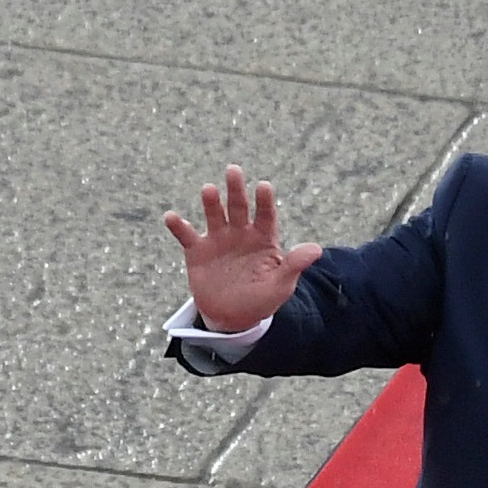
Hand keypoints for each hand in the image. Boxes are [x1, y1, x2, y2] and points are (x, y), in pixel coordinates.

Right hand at [162, 169, 321, 333]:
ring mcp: (218, 239)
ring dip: (211, 202)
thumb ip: (294, 265)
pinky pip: (186, 235)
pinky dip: (178, 226)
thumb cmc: (261, 299)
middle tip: (233, 170)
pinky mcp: (197, 251)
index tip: (264, 187)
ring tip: (208, 190)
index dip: (264, 201)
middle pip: (238, 206)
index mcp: (263, 237)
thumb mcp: (281, 285)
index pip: (266, 215)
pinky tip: (171, 217)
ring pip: (214, 215)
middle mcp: (240, 232)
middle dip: (236, 189)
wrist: (232, 317)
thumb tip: (316, 249)